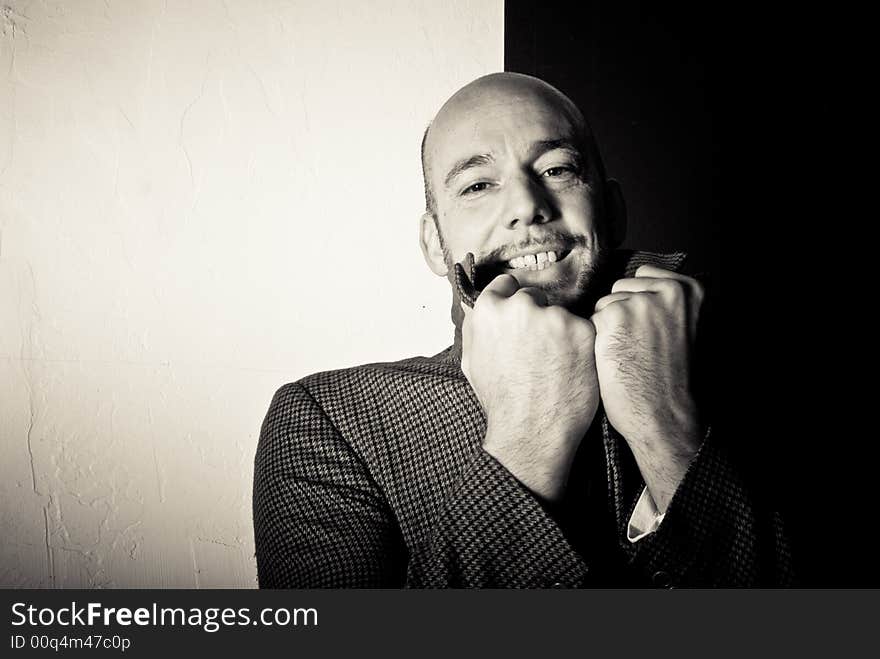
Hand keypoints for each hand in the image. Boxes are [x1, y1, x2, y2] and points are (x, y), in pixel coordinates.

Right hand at [461, 272, 599, 501]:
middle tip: (539, 350)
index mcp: (490, 310)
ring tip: (555, 365)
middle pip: (535, 298)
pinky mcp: (583, 330)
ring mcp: (554, 317)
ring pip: (561, 314)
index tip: (521, 318)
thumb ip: (474, 327)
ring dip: (561, 332)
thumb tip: (478, 308)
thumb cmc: (501, 401)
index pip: (506, 284)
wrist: (531, 432)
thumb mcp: (471, 361)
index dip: (513, 301)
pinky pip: (584, 329)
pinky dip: (582, 346)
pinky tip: (573, 369)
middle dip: (538, 317)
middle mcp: (521, 307)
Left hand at [591, 264, 703, 511]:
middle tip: (640, 346)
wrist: (663, 413)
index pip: (642, 276)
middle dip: (622, 314)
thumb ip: (665, 301)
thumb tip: (638, 281)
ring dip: (607, 328)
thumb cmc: (669, 377)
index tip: (651, 331)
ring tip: (629, 353)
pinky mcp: (615, 317)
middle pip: (620, 288)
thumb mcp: (682, 327)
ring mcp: (641, 302)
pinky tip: (615, 359)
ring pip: (604, 304)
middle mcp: (668, 290)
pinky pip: (591, 320)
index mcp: (689, 290)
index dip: (638, 305)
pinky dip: (596, 341)